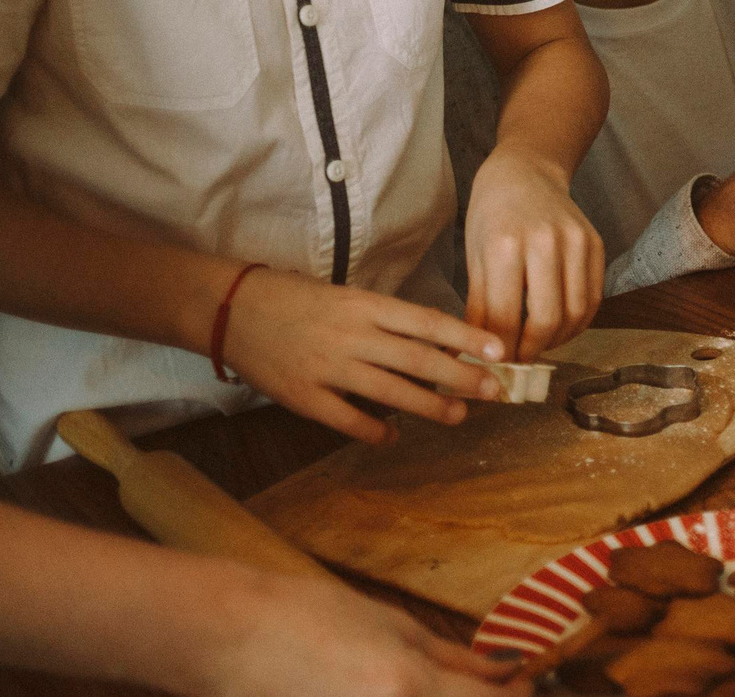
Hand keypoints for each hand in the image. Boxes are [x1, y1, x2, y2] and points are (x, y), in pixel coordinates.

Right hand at [187, 568, 528, 696]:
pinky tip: (393, 693)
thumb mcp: (392, 626)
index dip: (520, 696)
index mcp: (410, 689)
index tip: (525, 685)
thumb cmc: (303, 619)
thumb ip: (455, 658)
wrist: (224, 638)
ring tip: (422, 686)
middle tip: (484, 687)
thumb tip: (509, 671)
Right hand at [221, 269, 509, 444]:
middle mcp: (353, 335)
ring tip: (458, 416)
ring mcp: (328, 367)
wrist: (234, 309)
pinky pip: (346, 419)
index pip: (428, 322)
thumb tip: (439, 342)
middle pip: (417, 360)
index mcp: (367, 305)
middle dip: (460, 378)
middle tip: (494, 391)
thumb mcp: (349, 297)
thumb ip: (388, 320)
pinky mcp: (303, 395)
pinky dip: (372, 430)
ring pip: (389, 391)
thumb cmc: (300, 300)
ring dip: (428, 406)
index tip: (499, 350)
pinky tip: (393, 436)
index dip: (466, 337)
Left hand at [464, 147, 602, 359]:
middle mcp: (546, 242)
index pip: (505, 317)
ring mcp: (576, 242)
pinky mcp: (596, 244)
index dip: (500, 350)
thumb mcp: (475, 258)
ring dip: (557, 340)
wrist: (526, 172)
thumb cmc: (491, 216)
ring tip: (538, 345)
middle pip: (546, 319)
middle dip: (531, 350)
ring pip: (575, 313)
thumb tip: (471, 355)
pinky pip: (593, 297)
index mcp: (505, 246)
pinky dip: (578, 322)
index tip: (494, 364)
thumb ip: (479, 308)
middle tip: (518, 360)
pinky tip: (560, 327)